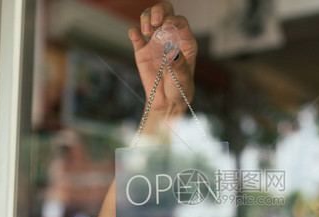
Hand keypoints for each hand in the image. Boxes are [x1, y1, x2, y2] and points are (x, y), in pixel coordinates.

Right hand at [128, 2, 196, 118]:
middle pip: (165, 12)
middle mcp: (170, 38)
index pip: (180, 22)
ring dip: (146, 18)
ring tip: (147, 31)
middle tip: (155, 21)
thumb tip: (170, 49)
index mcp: (185, 42)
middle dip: (159, 11)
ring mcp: (155, 43)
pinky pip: (136, 36)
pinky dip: (134, 32)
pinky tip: (136, 35)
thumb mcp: (183, 79)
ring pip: (149, 19)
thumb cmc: (180, 90)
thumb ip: (178, 64)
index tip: (166, 25)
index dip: (173, 19)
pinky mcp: (141, 51)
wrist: (166, 103)